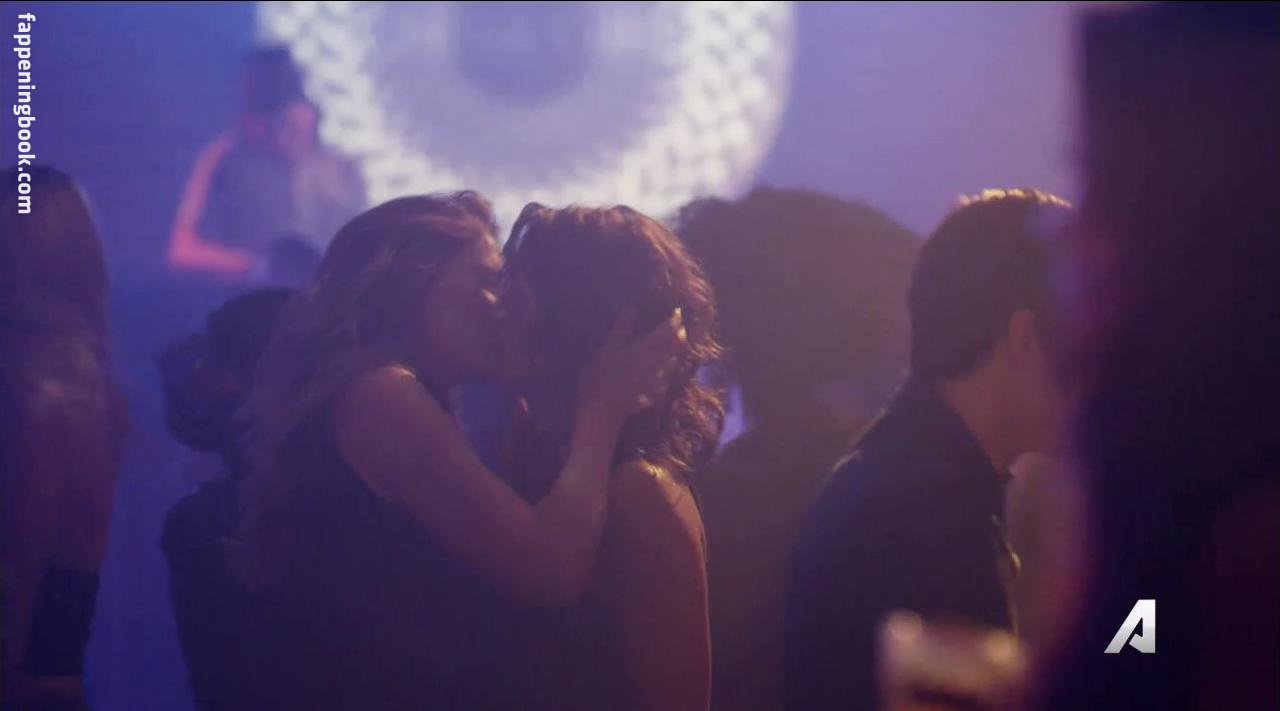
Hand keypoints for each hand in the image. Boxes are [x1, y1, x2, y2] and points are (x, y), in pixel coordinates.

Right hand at [578, 307, 686, 425]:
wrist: (603, 411)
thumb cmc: (600, 377)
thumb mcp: (606, 349)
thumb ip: (621, 329)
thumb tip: (631, 309)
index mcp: (645, 348)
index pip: (666, 331)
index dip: (674, 320)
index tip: (677, 312)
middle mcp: (657, 363)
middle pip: (675, 347)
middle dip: (679, 335)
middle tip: (681, 327)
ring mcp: (658, 380)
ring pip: (674, 362)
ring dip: (676, 352)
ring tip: (676, 345)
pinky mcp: (656, 393)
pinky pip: (667, 378)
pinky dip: (668, 369)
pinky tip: (665, 369)